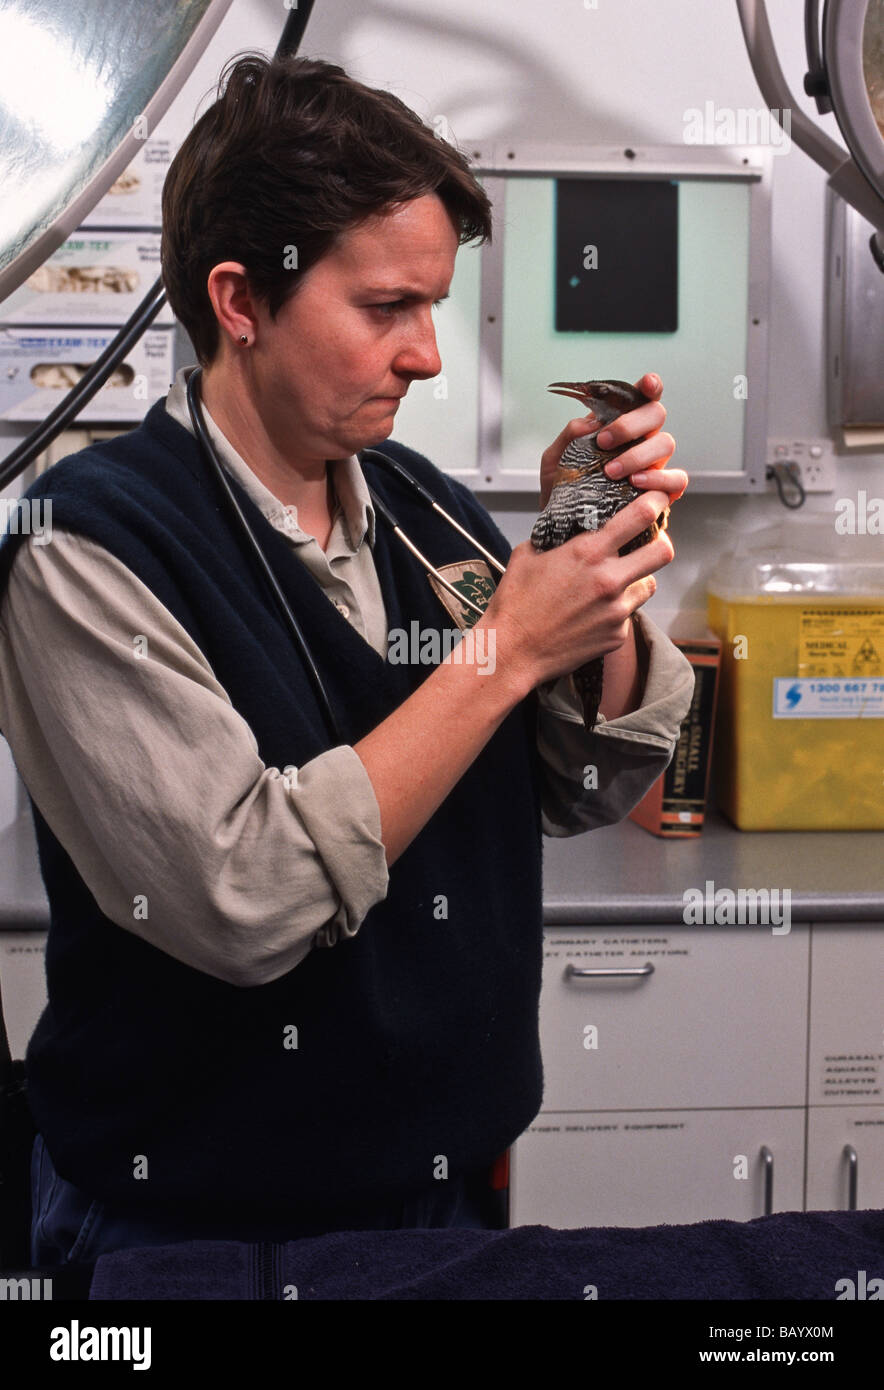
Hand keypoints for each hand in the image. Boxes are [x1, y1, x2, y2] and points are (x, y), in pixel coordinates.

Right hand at [481, 491, 674, 694]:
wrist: (512, 651)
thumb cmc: (515, 603)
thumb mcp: (528, 554)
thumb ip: (556, 538)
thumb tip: (566, 528)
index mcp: (588, 553)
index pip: (639, 517)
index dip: (654, 504)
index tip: (656, 500)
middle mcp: (610, 580)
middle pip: (663, 552)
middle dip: (660, 543)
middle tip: (650, 543)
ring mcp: (617, 611)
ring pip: (649, 585)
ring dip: (637, 579)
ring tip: (616, 582)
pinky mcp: (617, 635)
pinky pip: (628, 615)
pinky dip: (617, 611)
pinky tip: (593, 614)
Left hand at [539, 372, 687, 509]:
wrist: (565, 526)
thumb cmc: (563, 489)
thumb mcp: (554, 460)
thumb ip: (568, 437)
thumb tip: (589, 422)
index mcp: (620, 425)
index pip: (641, 397)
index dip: (649, 386)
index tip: (646, 384)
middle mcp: (642, 439)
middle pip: (655, 414)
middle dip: (631, 424)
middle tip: (603, 442)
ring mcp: (654, 464)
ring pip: (665, 443)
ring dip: (638, 454)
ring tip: (611, 472)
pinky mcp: (662, 490)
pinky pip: (676, 479)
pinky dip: (659, 479)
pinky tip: (636, 484)